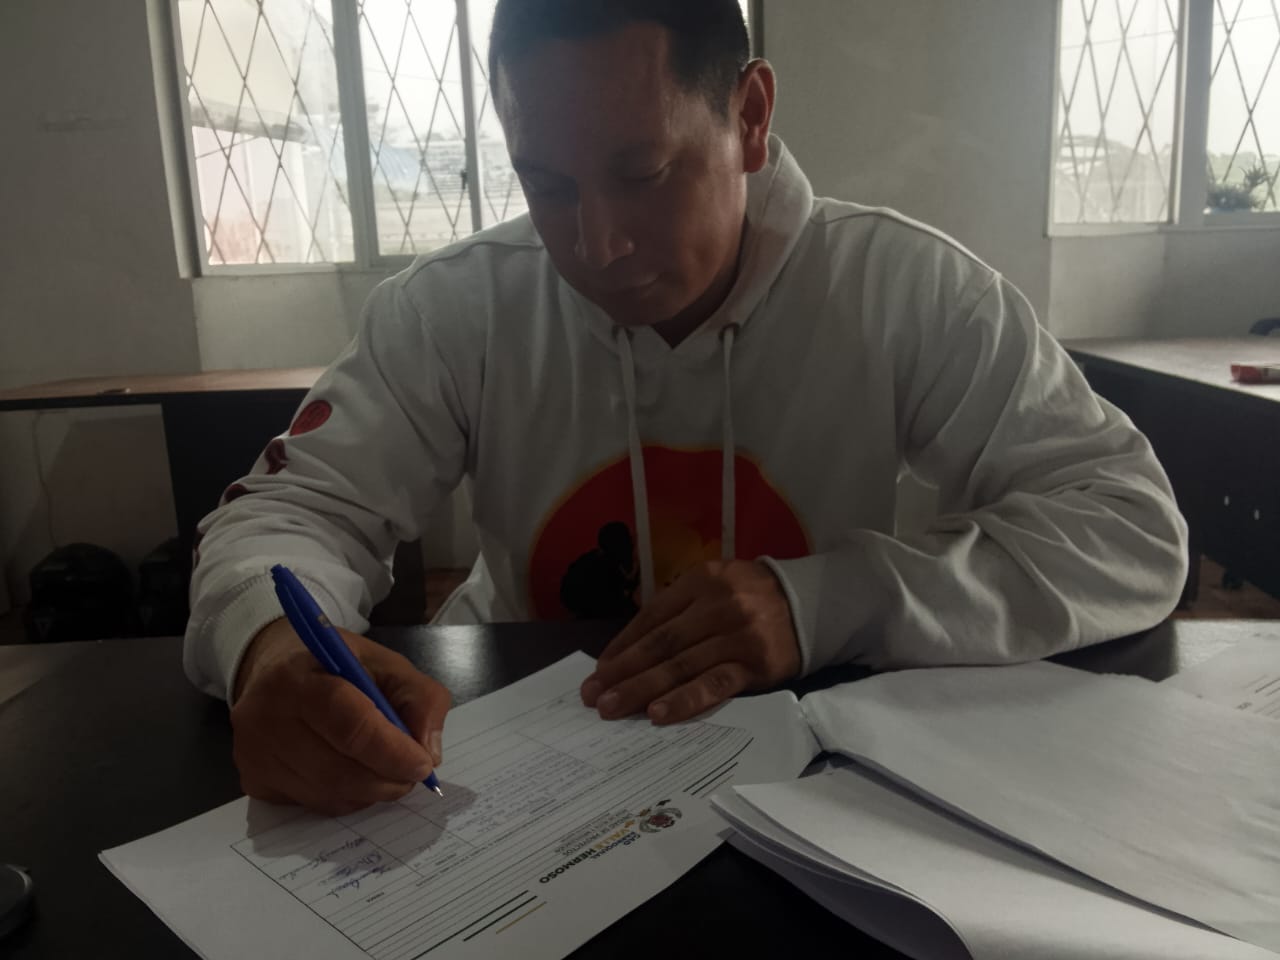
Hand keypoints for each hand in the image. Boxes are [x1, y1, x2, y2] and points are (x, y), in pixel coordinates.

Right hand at [230, 618, 450, 815]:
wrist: (275, 673)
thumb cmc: (337, 666)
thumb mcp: (386, 664)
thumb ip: (420, 699)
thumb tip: (428, 753)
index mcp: (297, 678)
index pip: (348, 725)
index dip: (392, 751)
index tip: (423, 764)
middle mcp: (265, 720)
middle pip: (339, 771)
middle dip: (388, 778)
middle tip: (413, 772)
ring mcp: (254, 756)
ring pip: (330, 795)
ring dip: (371, 791)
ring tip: (385, 769)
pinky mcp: (254, 783)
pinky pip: (316, 805)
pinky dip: (348, 797)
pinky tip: (352, 772)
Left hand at [579, 560, 799, 724]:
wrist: (811, 604)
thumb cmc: (751, 598)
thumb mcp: (714, 587)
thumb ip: (679, 611)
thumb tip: (629, 651)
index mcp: (699, 581)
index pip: (651, 618)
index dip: (621, 646)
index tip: (598, 672)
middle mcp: (715, 605)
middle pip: (660, 643)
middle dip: (622, 671)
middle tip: (592, 696)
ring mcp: (736, 635)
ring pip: (681, 665)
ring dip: (642, 689)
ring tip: (613, 709)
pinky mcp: (756, 664)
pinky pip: (714, 684)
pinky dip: (685, 700)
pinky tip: (659, 714)